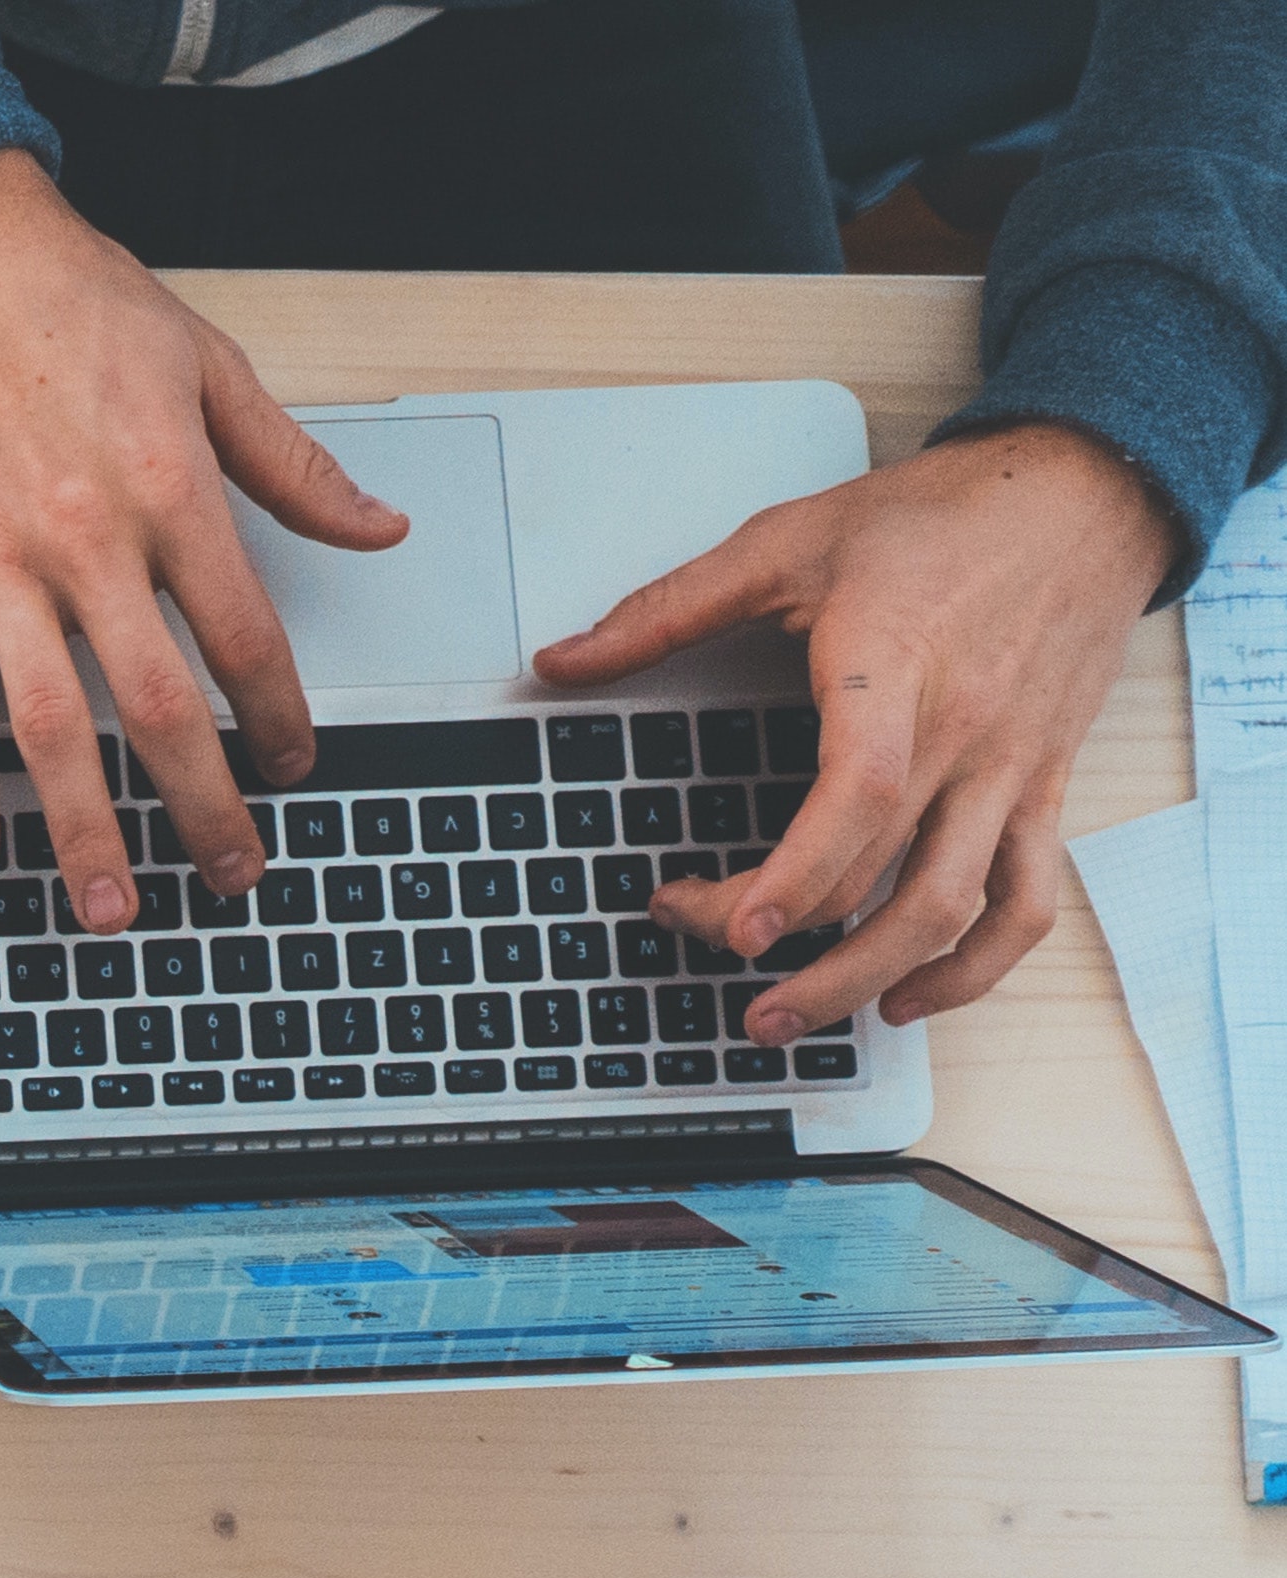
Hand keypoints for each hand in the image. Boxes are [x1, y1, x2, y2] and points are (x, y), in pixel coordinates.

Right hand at [0, 148, 403, 933]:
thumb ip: (293, 467)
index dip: (278, 716)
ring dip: (84, 828)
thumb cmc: (74, 305)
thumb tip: (378, 529)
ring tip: (112, 905)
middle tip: (229, 872)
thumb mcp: (208, 366)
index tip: (293, 767)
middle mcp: (85, 535)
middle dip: (201, 805)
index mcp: (168, 487)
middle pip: (158, 704)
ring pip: (52, 724)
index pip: (243, 634)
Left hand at [533, 422, 1176, 1045]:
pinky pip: (1026, 902)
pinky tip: (905, 996)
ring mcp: (1009, 770)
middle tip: (701, 941)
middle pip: (878, 876)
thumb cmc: (943, 517)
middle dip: (781, 936)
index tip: (731, 929)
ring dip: (866, 983)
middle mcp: (964, 733)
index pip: (859, 796)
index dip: (795, 876)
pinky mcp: (1042, 788)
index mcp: (897, 670)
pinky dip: (973, 969)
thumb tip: (559, 661)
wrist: (1086, 490)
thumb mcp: (790, 540)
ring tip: (785, 1018)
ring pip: (953, 911)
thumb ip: (668, 609)